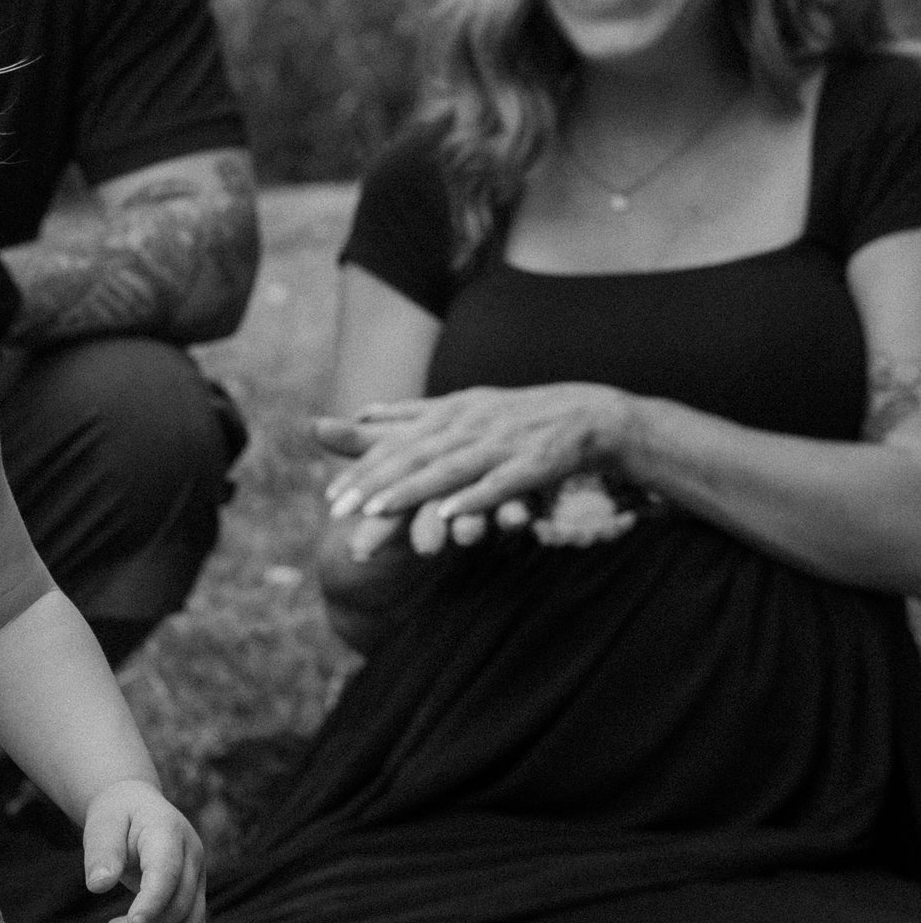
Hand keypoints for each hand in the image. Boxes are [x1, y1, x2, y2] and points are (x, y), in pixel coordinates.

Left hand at [82, 781, 205, 922]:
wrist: (137, 806)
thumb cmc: (117, 814)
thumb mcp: (102, 823)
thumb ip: (102, 851)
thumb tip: (97, 885)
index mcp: (169, 833)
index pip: (166, 873)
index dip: (152, 902)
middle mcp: (192, 857)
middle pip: (181, 906)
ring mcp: (197, 878)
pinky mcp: (194, 896)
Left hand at [317, 385, 634, 541]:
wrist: (592, 414)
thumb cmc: (520, 416)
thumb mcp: (462, 407)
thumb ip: (411, 415)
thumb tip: (359, 411)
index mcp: (451, 411)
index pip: (398, 443)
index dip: (363, 469)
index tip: (329, 499)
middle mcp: (472, 423)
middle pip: (414, 455)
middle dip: (374, 484)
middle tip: (337, 512)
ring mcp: (503, 442)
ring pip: (450, 468)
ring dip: (412, 490)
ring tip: (377, 510)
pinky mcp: (534, 463)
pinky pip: (501, 483)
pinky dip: (475, 498)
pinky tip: (449, 515)